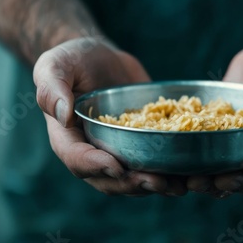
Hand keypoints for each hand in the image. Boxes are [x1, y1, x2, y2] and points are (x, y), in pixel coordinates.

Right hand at [33, 37, 186, 195]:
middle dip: (133, 183)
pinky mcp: (139, 143)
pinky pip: (151, 162)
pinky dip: (169, 171)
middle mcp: (93, 151)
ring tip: (177, 185)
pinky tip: (189, 173)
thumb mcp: (54, 66)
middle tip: (156, 181)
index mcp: (68, 138)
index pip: (78, 159)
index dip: (96, 166)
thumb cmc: (70, 61)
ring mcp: (117, 149)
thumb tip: (63, 115)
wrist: (98, 57)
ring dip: (154, 186)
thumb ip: (52, 88)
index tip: (116, 165)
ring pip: (133, 178)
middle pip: (109, 178)